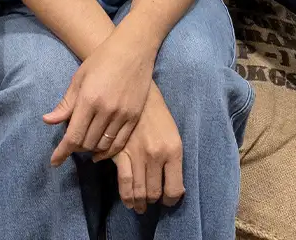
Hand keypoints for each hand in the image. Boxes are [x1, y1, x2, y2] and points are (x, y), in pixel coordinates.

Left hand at [45, 28, 154, 164]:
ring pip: (103, 145)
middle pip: (87, 143)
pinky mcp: (134, 117)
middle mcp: (105, 110)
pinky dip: (108, 150)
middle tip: (71, 143)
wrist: (132, 50)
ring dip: (91, 149)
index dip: (62, 152)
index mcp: (88, 99)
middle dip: (75, 147)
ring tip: (85, 144)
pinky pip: (119, 143)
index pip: (73, 136)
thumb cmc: (101, 60)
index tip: (54, 162)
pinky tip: (101, 149)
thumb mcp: (79, 78)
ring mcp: (122, 115)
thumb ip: (66, 103)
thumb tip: (47, 121)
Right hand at [109, 84, 183, 213]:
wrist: (136, 89)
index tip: (167, 200)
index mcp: (173, 150)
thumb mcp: (173, 134)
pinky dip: (126, 195)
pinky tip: (128, 199)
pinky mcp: (120, 151)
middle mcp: (157, 155)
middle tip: (151, 201)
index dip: (170, 200)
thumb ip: (173, 161)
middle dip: (153, 201)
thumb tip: (172, 187)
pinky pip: (124, 183)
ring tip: (139, 206)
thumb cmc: (157, 111)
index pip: (175, 190)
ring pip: (139, 192)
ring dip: (139, 203)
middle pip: (155, 193)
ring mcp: (137, 154)